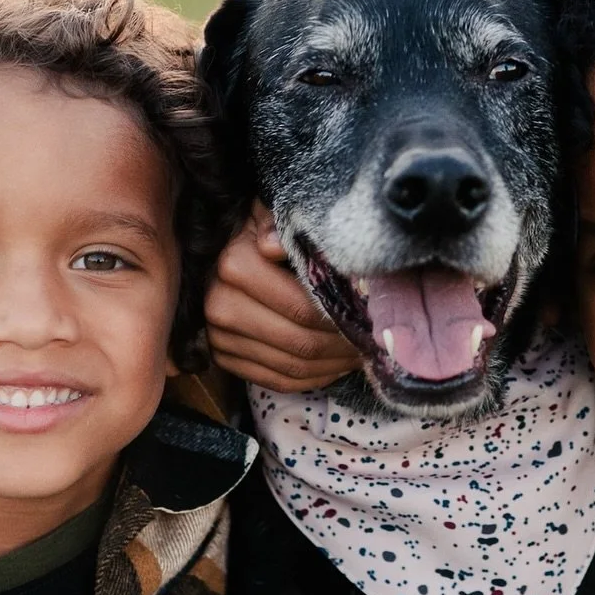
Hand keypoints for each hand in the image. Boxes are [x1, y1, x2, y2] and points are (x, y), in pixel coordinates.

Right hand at [205, 202, 362, 391]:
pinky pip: (276, 380)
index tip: (370, 316)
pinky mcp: (224, 359)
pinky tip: (336, 366)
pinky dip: (312, 378)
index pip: (302, 307)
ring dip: (333, 365)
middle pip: (300, 342)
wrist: (222, 249)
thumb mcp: (271, 214)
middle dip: (343, 345)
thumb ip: (281, 225)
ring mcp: (220, 337)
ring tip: (361, 353)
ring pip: (292, 366)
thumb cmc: (259, 228)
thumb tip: (275, 244)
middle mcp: (220, 306)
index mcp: (234, 266)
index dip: (340, 316)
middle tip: (374, 341)